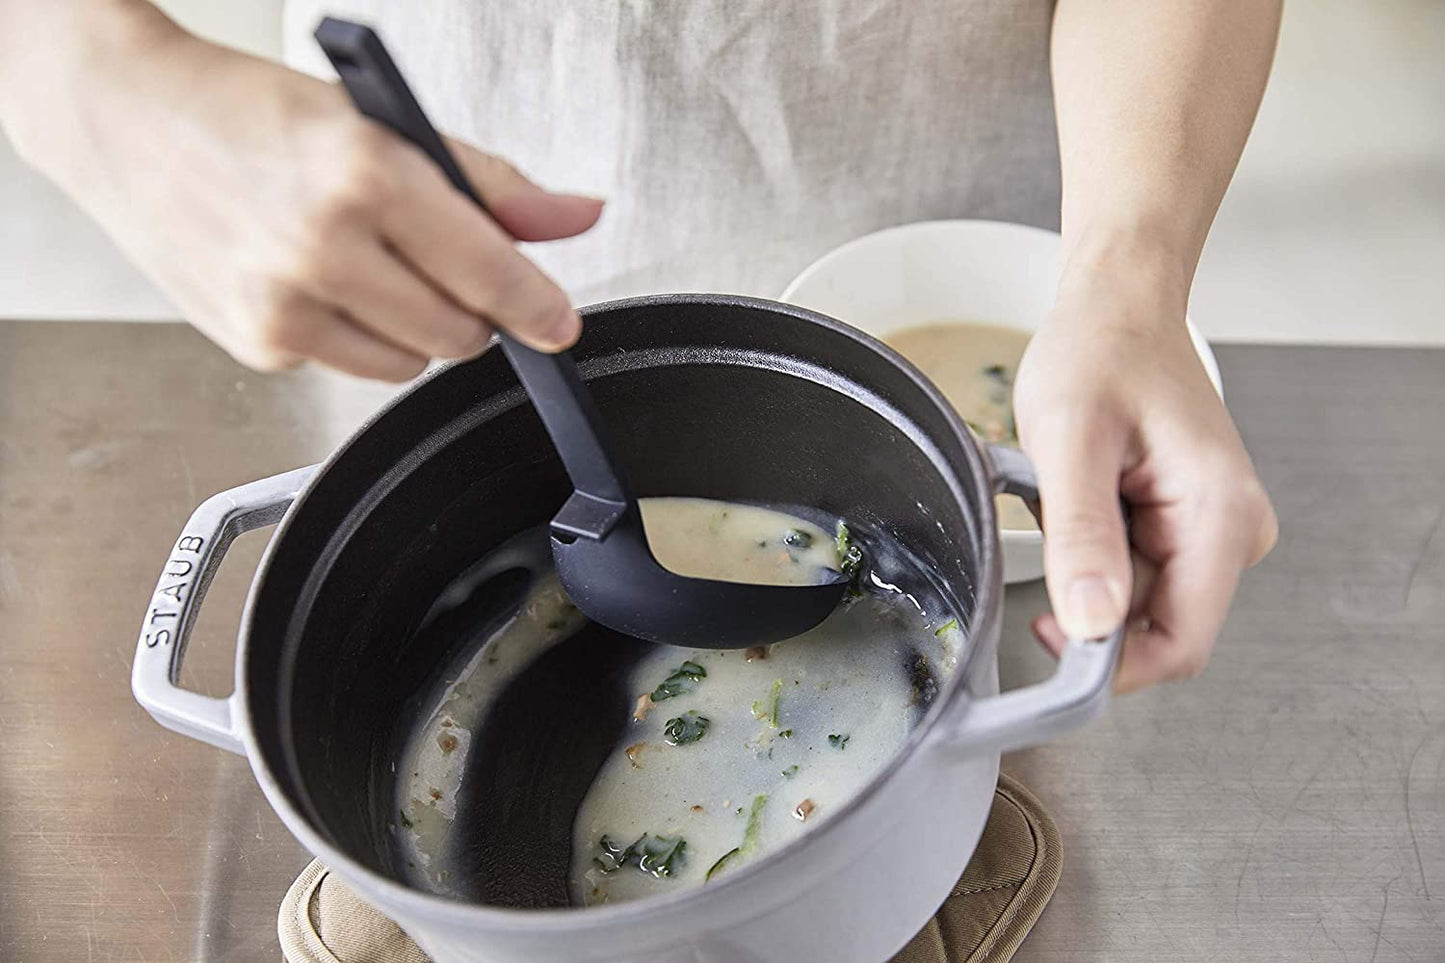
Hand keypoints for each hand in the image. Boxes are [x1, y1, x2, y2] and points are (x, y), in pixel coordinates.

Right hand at [13, 20, 600, 379]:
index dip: (539, 306)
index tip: (559, 324)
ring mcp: (284, 306)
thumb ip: (493, 184)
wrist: (123, 119)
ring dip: (415, 326)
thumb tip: (578, 218)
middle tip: (438, 262)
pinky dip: (354, 335)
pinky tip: (314, 280)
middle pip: (459, 333)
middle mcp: (322, 247)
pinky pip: (353, 367)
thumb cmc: (250, 112)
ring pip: (412, 362)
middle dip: (470, 308)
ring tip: (367, 262)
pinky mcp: (258, 345)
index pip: (489, 273)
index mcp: (366, 176)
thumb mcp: (384, 125)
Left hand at [1013, 255, 1277, 692]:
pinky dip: (1089, 546)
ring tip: (1064, 496)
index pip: (1179, 645)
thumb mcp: (1071, 439)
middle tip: (1046, 533)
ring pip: (1135, 600)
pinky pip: (1130, 569)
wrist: (1118, 307)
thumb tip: (1090, 623)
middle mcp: (1231, 533)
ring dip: (1084, 567)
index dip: (1109, 662)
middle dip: (1089, 601)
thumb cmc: (1100, 352)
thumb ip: (1081, 535)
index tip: (1046, 637)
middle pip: (1154, 627)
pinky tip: (1076, 497)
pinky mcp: (1184, 525)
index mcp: (1221, 517)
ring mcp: (1211, 531)